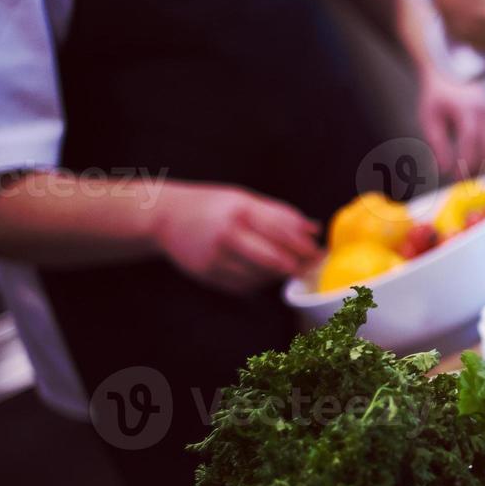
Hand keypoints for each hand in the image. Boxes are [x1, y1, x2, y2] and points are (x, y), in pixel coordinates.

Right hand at [153, 183, 320, 294]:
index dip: (303, 246)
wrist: (166, 217)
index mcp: (240, 210)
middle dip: (296, 265)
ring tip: (288, 268)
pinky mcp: (206, 274)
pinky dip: (259, 282)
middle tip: (309, 267)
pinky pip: (243, 285)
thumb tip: (314, 229)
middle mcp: (227, 234)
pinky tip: (266, 275)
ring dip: (279, 275)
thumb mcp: (246, 200)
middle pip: (273, 258)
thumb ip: (281, 214)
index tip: (318, 252)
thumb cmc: (214, 206)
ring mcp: (215, 257)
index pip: (282, 232)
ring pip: (259, 275)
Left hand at [417, 69, 484, 175]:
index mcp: (466, 106)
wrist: (452, 77)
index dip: (464, 159)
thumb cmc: (438, 100)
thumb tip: (445, 169)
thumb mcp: (430, 119)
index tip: (455, 174)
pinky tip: (484, 164)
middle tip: (465, 178)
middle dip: (479, 166)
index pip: (470, 137)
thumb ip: (437, 143)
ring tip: (473, 172)